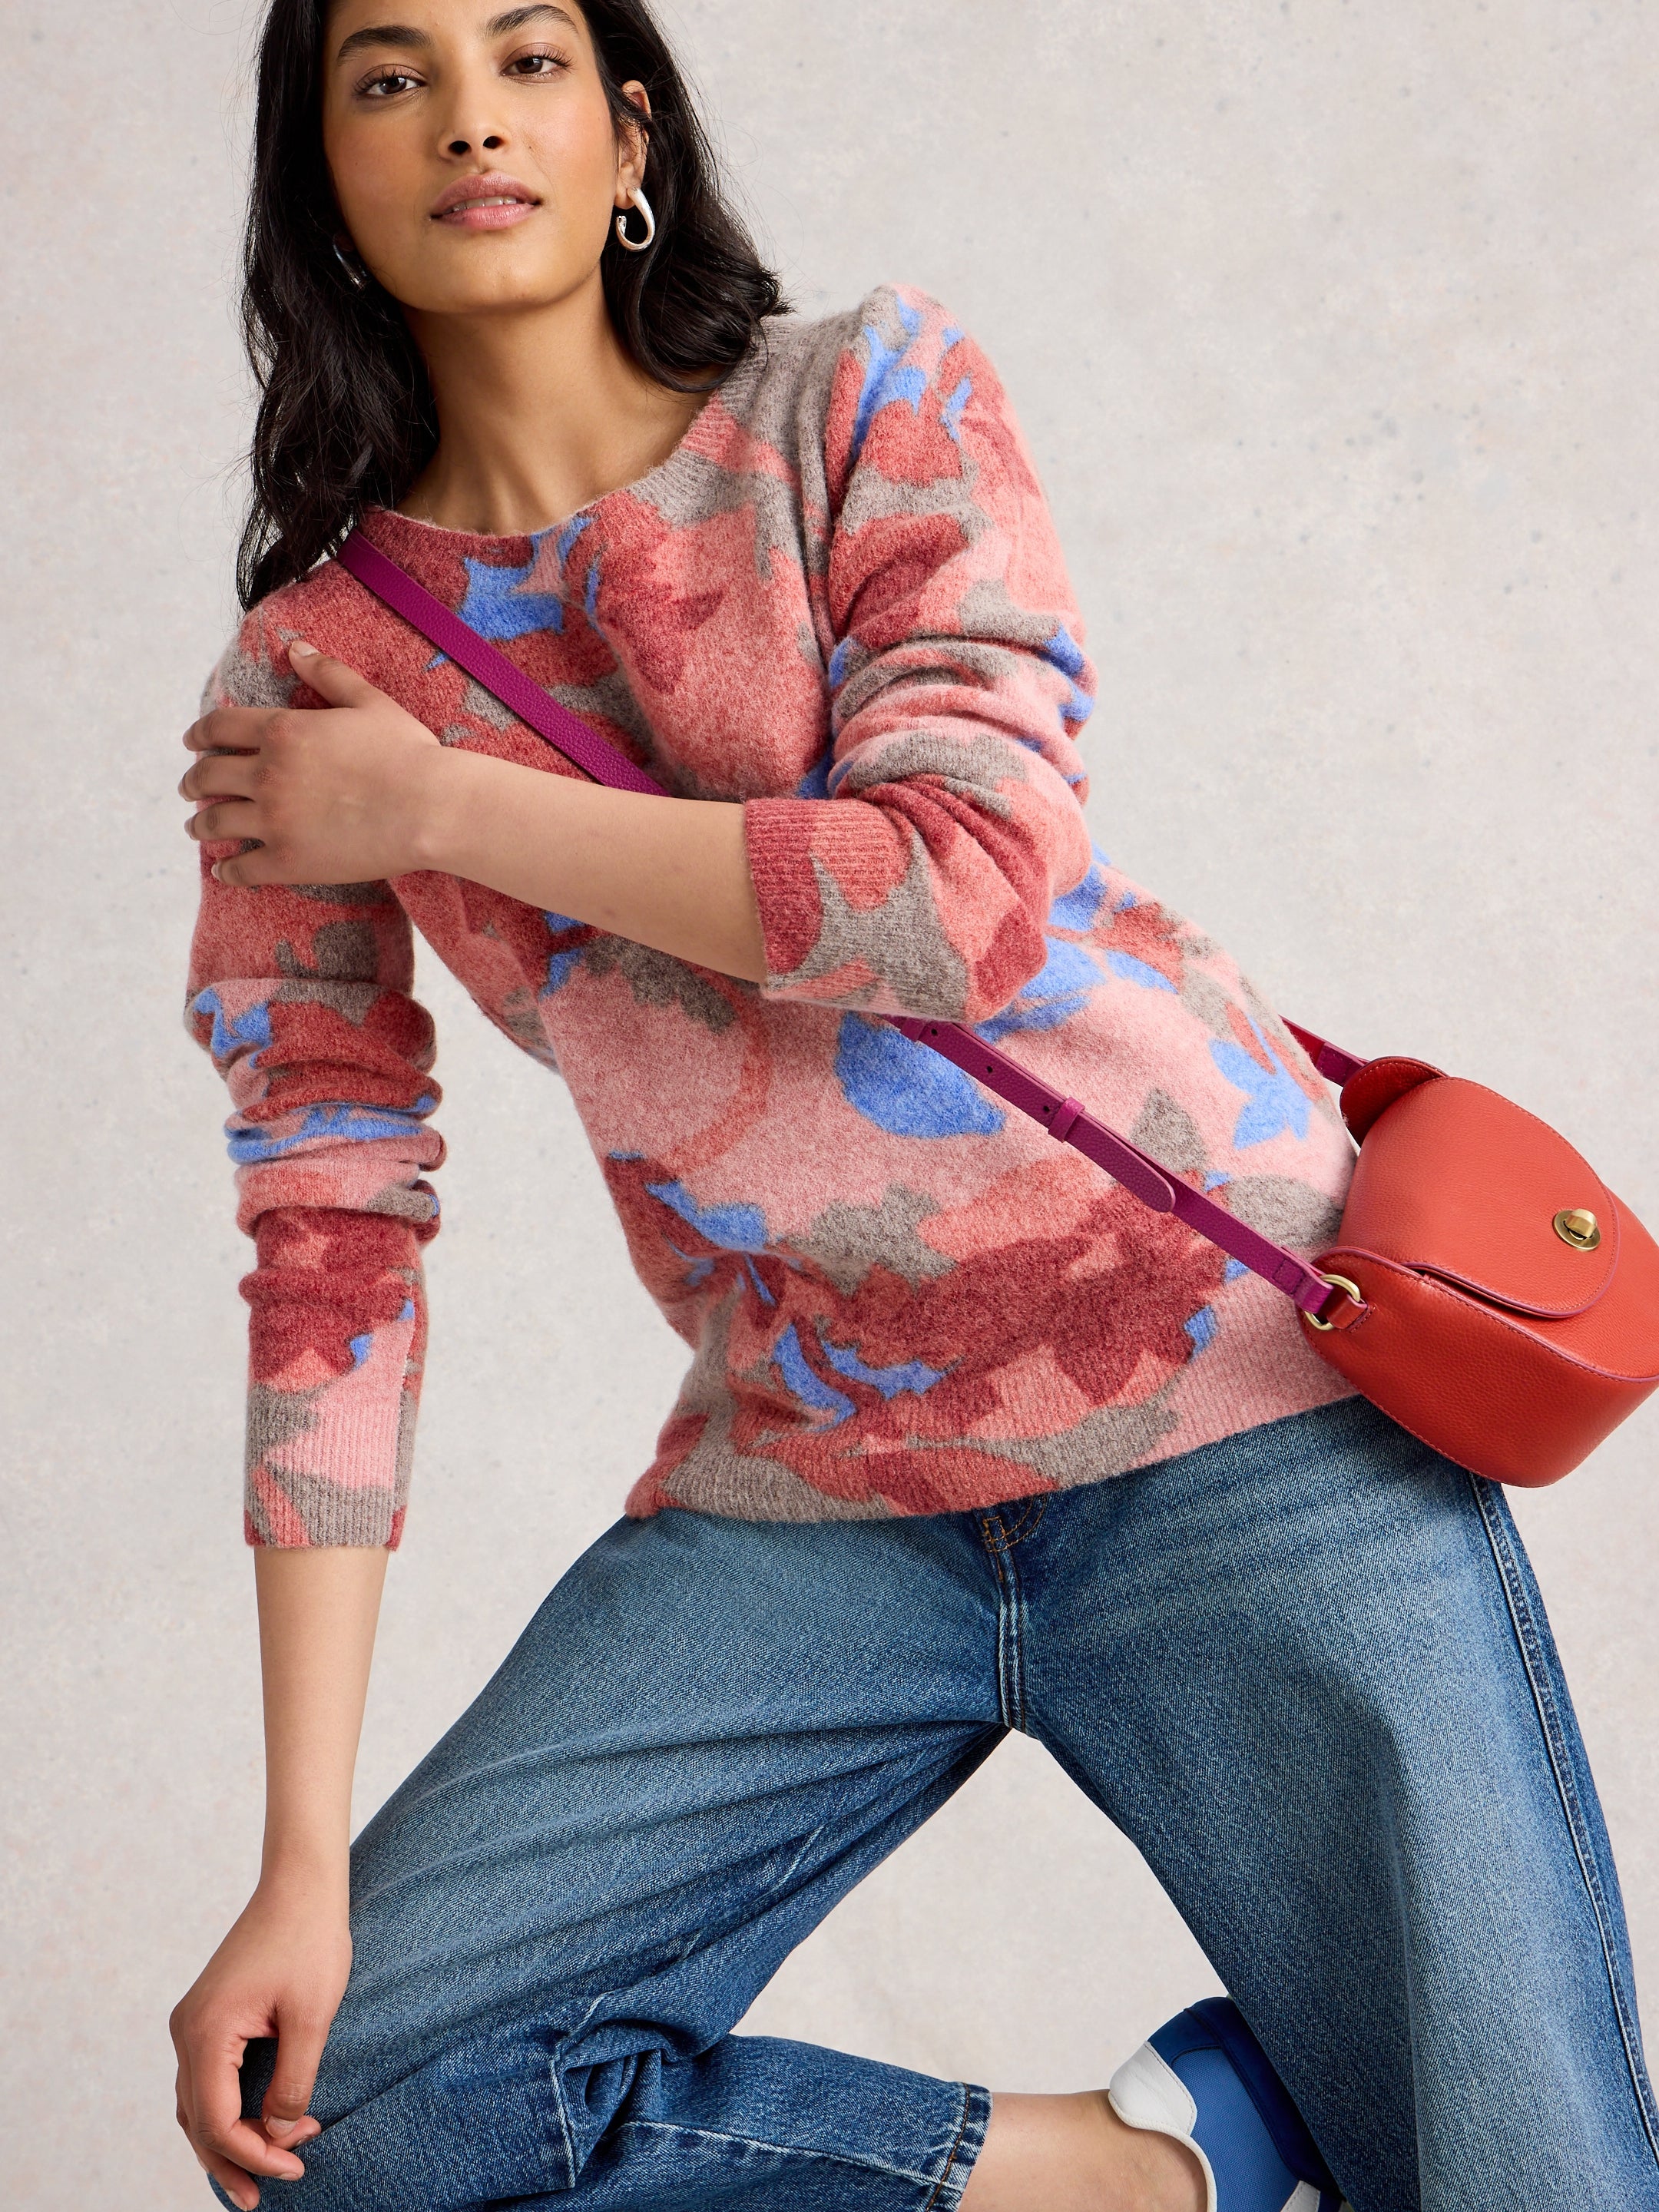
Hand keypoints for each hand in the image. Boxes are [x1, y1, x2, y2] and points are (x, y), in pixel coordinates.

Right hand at [170, 1867, 351, 2209]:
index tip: (296, 2165)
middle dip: (232, 2160)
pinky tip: (251, 2127)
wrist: (301, 1884)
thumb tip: (276, 2131)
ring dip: (225, 2139)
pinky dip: (224, 2110)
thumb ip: (292, 2080)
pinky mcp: (208, 2015)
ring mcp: (193, 2022)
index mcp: (206, 2031)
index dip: (253, 2153)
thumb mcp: (312, 2016)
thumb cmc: (310, 1940)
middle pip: (198, 2119)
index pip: (217, 2119)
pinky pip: (205, 2078)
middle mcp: (187, 2030)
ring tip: (258, 2174)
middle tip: (265, 2196)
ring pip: (196, 2102)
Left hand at [181, 639, 444, 888]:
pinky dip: (226, 869)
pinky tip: (222, 870)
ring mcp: (274, 821)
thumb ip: (328, 674)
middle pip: (209, 775)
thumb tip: (295, 647)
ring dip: (199, 824)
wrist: (430, 809)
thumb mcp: (370, 702)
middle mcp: (268, 774)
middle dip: (193, 780)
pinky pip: (242, 868)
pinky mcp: (287, 861)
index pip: (220, 727)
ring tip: (196, 827)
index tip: (191, 743)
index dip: (199, 734)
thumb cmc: (408, 752)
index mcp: (283, 731)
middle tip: (188, 787)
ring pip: (216, 822)